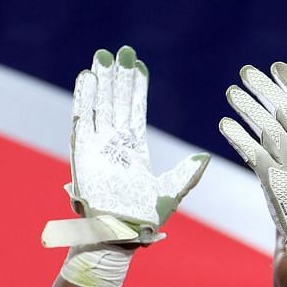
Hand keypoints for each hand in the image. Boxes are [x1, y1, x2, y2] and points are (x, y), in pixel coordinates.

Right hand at [50, 46, 209, 237]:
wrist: (120, 236)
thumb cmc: (144, 221)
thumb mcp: (171, 194)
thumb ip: (186, 175)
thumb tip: (204, 157)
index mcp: (135, 149)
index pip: (134, 110)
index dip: (136, 87)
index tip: (139, 64)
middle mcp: (115, 144)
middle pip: (115, 101)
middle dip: (118, 76)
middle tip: (121, 50)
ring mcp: (98, 147)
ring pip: (98, 106)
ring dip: (100, 82)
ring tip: (102, 56)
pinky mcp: (82, 153)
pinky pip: (82, 121)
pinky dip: (83, 99)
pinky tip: (87, 78)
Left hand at [218, 63, 286, 278]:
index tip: (277, 67)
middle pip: (284, 110)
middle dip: (264, 89)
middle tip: (246, 73)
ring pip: (266, 128)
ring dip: (247, 107)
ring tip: (232, 93)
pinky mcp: (275, 182)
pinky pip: (252, 153)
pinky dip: (238, 137)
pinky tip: (225, 124)